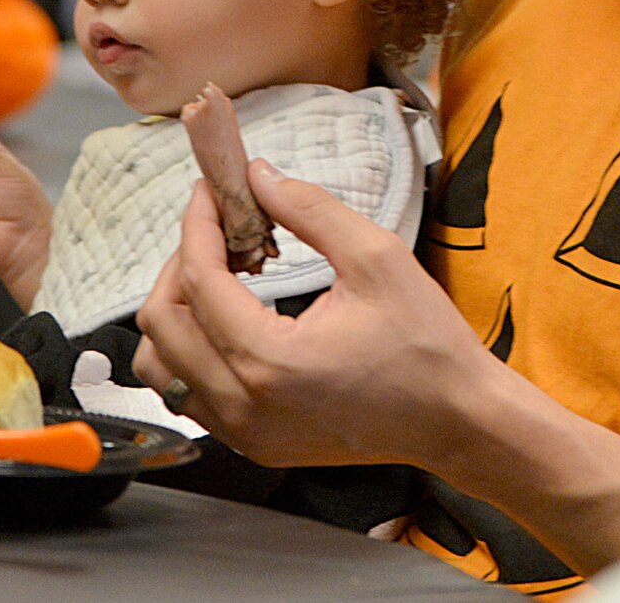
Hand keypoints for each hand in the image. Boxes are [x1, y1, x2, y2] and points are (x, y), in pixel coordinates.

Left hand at [133, 159, 499, 470]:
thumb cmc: (427, 345)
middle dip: (181, 262)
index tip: (208, 192)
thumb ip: (309, 209)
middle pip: (163, 322)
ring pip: (162, 367)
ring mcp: (245, 433)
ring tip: (219, 277)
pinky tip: (233, 319)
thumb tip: (258, 176)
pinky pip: (190, 395)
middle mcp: (245, 405)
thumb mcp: (376, 256)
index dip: (197, 224)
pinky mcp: (254, 443)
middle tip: (218, 231)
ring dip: (178, 312)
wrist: (457, 421)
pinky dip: (193, 351)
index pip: (198, 280)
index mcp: (269, 360)